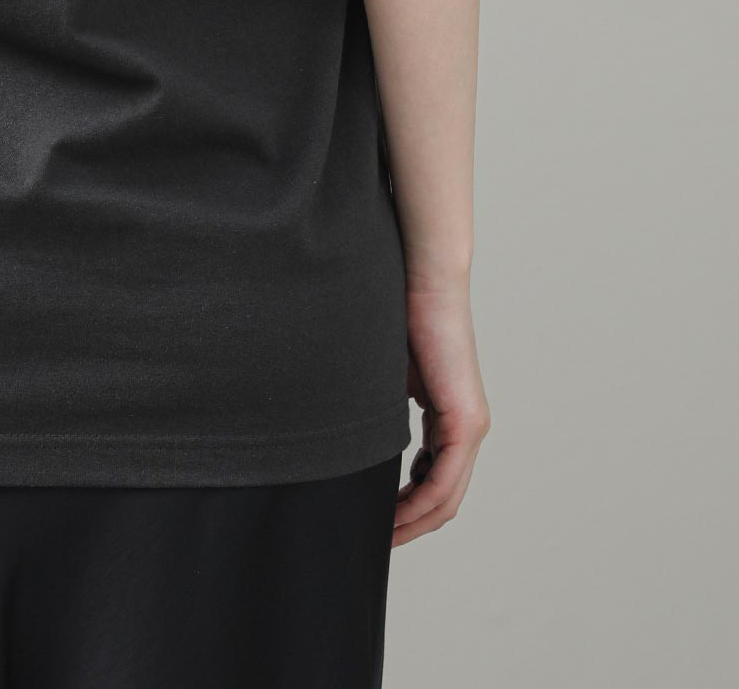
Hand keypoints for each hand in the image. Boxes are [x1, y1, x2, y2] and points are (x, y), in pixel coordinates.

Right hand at [394, 279, 490, 545]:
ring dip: (414, 521)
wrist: (424, 282)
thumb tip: (352, 433)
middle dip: (409, 525)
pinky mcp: (465, 421)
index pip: (434, 479)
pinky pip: (445, 481)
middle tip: (377, 540)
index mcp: (449, 417)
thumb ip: (381, 408)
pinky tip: (394, 514)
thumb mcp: (384, 376)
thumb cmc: (397, 315)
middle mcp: (467, 427)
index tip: (378, 521)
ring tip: (382, 534)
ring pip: (446, 496)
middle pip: (443, 498)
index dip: (407, 508)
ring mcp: (470, 426)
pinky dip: (420, 503)